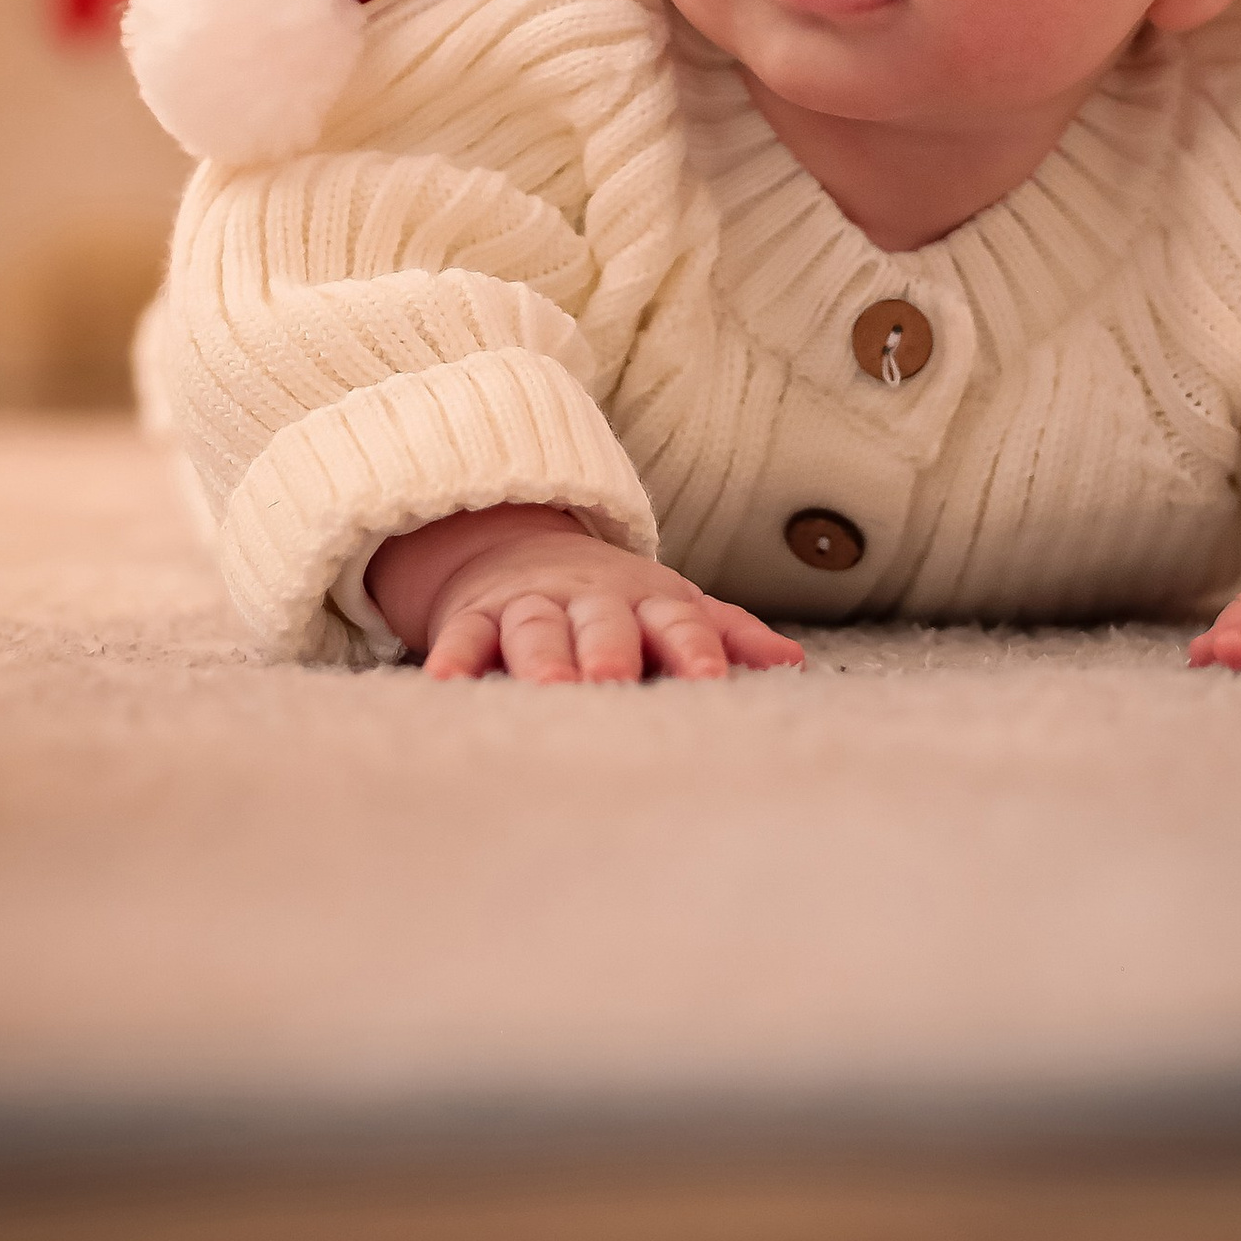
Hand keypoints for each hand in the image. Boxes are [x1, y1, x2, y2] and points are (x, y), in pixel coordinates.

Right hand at [366, 503, 805, 685]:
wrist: (521, 551)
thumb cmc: (616, 602)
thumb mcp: (672, 606)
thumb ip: (725, 634)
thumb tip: (792, 663)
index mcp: (646, 600)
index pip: (677, 621)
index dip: (694, 649)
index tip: (712, 682)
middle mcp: (588, 601)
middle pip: (603, 622)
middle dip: (610, 651)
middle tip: (614, 681)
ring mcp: (530, 605)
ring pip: (535, 628)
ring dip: (540, 657)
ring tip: (545, 690)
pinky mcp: (475, 617)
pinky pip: (464, 636)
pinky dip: (454, 656)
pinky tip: (447, 683)